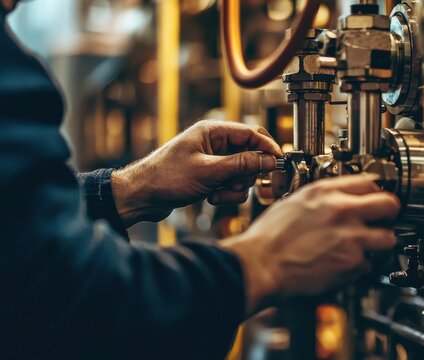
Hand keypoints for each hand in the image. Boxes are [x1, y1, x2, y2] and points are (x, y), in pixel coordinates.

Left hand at [111, 120, 281, 225]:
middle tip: (241, 182)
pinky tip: (212, 198)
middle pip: (249, 154)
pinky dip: (227, 193)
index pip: (251, 134)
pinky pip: (231, 183)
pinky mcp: (210, 176)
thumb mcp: (209, 171)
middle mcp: (214, 143)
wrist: (141, 197)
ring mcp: (212, 161)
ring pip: (242, 172)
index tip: (278, 162)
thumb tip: (268, 160)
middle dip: (248, 172)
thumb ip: (241, 164)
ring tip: (219, 193)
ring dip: (236, 186)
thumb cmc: (166, 178)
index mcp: (212, 132)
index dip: (267, 148)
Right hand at [220, 175, 400, 314]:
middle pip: (390, 204)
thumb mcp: (295, 201)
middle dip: (389, 214)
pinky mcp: (352, 263)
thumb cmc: (270, 237)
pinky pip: (369, 264)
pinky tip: (345, 264)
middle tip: (382, 221)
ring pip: (388, 238)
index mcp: (326, 192)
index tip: (375, 202)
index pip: (370, 183)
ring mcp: (351, 237)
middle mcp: (342, 210)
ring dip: (380, 244)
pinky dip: (360, 267)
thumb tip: (340, 197)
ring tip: (368, 247)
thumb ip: (323, 197)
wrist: (260, 265)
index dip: (375, 194)